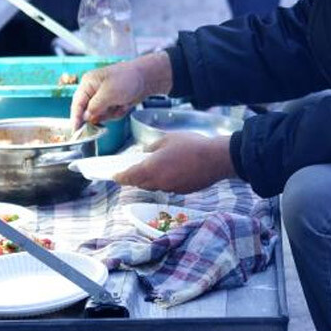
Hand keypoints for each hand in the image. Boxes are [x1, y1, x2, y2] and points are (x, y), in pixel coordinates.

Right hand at [71, 52, 172, 127]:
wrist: (147, 78)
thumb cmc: (127, 79)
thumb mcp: (108, 93)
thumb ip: (95, 107)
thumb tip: (85, 117)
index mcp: (88, 83)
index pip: (77, 103)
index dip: (76, 117)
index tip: (76, 130)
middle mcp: (94, 91)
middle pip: (88, 111)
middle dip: (101, 114)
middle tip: (111, 109)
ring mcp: (104, 97)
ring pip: (100, 115)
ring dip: (111, 113)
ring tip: (121, 104)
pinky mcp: (113, 102)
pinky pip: (111, 115)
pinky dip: (118, 112)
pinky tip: (125, 105)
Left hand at [114, 134, 237, 192]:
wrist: (216, 159)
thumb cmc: (190, 145)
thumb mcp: (167, 139)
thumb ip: (153, 147)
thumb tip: (147, 153)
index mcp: (150, 169)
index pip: (129, 177)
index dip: (120, 177)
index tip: (115, 176)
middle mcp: (158, 183)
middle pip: (141, 184)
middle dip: (135, 178)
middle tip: (134, 170)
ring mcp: (171, 189)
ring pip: (155, 186)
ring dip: (151, 179)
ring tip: (156, 168)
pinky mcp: (183, 191)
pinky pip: (168, 187)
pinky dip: (166, 180)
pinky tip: (174, 170)